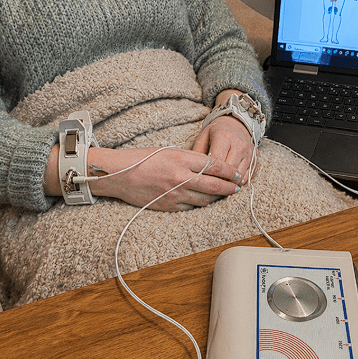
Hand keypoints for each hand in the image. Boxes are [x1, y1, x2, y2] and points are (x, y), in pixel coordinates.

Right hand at [86, 146, 241, 211]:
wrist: (120, 175)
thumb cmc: (143, 159)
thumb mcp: (169, 151)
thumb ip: (190, 159)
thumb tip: (210, 166)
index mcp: (181, 159)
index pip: (214, 165)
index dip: (229, 171)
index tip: (237, 173)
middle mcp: (180, 177)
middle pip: (214, 185)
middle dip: (229, 188)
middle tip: (237, 187)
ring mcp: (174, 194)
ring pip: (204, 199)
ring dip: (216, 198)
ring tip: (223, 195)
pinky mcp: (168, 206)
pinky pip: (191, 208)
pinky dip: (200, 205)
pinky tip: (204, 202)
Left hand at [192, 114, 254, 183]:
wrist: (236, 124)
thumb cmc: (217, 132)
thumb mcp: (203, 136)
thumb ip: (197, 152)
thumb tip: (194, 170)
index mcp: (224, 137)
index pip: (216, 161)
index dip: (208, 173)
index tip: (201, 179)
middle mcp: (239, 145)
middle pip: (229, 171)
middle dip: (219, 181)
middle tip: (209, 185)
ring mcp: (248, 153)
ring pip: (239, 176)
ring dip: (229, 183)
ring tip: (219, 185)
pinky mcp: (254, 159)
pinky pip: (247, 177)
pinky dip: (238, 182)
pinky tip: (229, 182)